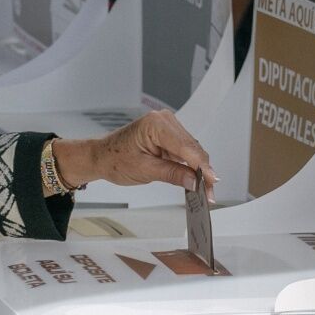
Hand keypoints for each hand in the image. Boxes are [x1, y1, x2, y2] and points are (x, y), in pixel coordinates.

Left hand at [53, 111, 214, 192]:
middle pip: (193, 148)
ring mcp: (168, 126)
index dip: (202, 167)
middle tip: (209, 194)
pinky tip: (195, 179)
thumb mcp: (144, 170)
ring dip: (198, 170)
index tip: (213, 183)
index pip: (186, 147)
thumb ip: (173, 174)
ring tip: (204, 191)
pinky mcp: (169, 134)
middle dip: (203, 171)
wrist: (101, 156)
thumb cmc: (115, 160)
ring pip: (192, 150)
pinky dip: (190, 166)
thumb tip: (196, 181)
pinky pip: (185, 151)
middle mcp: (164, 120)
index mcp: (156, 124)